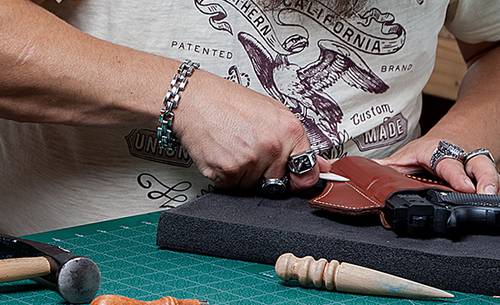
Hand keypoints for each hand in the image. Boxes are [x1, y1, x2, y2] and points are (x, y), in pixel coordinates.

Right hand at [174, 69, 325, 190]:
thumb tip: (320, 163)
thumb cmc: (229, 102)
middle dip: (267, 172)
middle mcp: (272, 147)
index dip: (301, 178)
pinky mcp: (228, 172)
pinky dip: (227, 175)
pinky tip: (223, 153)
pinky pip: (233, 186)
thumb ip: (296, 141)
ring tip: (234, 146)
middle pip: (278, 182)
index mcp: (289, 131)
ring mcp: (250, 161)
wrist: (195, 100)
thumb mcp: (271, 111)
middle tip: (251, 149)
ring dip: (245, 173)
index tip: (296, 178)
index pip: (308, 173)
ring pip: (254, 185)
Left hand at [377, 137, 498, 193]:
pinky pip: (491, 180)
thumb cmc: (428, 149)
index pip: (448, 163)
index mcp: (439, 152)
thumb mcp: (406, 155)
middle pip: (477, 165)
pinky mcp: (484, 174)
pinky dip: (492, 189)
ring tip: (491, 197)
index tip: (465, 186)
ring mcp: (474, 166)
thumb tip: (364, 172)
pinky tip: (492, 200)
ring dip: (492, 184)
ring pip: (489, 171)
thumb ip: (388, 166)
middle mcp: (461, 158)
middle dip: (483, 179)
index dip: (456, 176)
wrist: (453, 135)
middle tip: (483, 193)